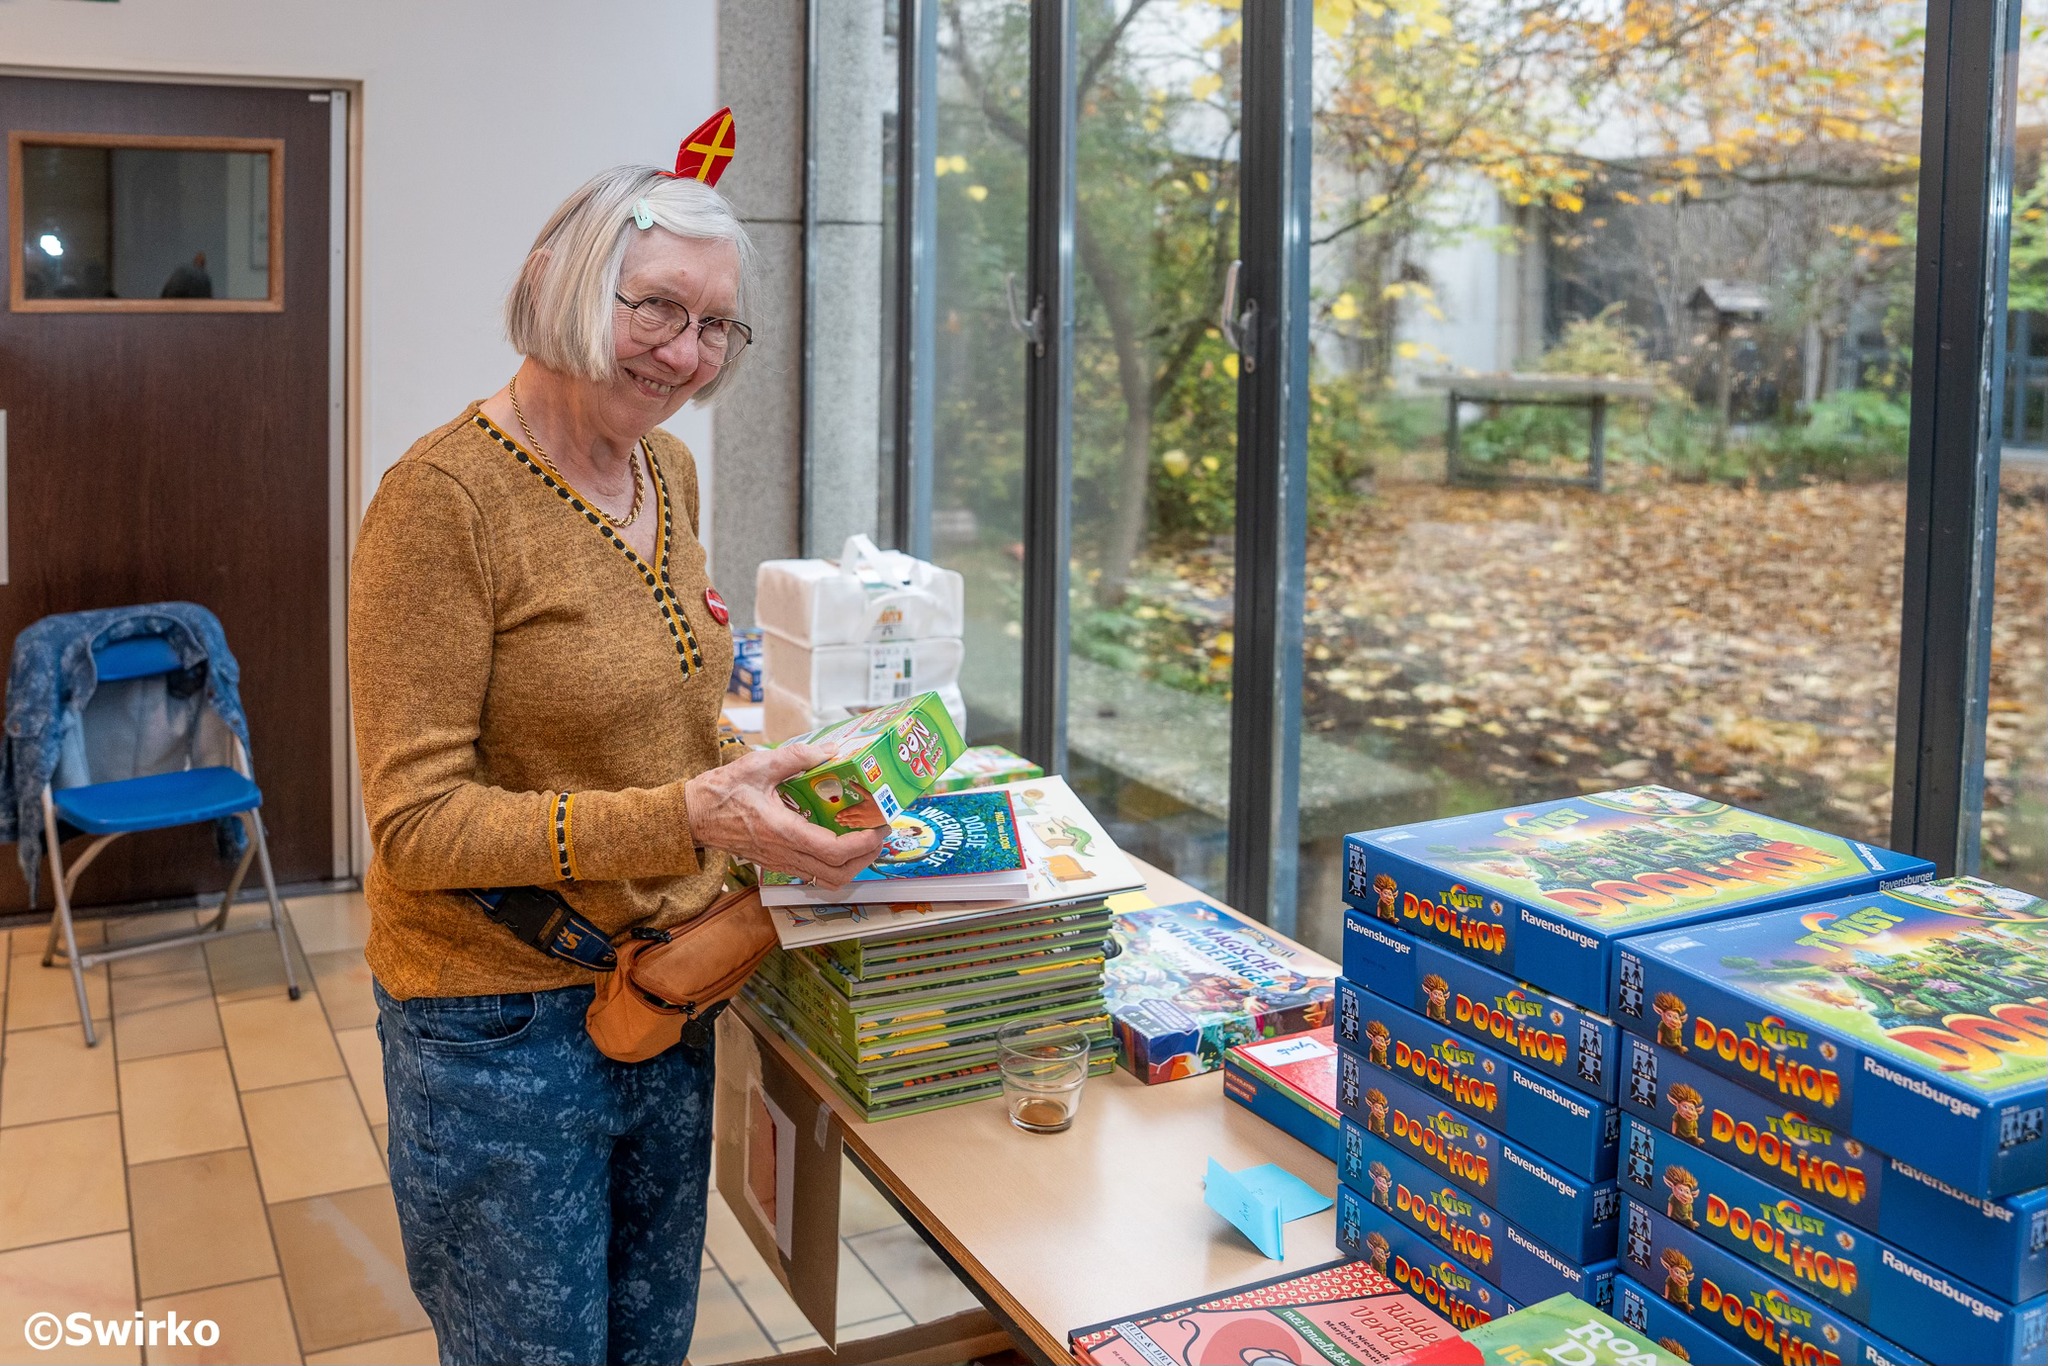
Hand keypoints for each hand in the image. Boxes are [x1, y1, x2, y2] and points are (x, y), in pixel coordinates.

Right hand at [685, 744, 889, 889]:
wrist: (692, 816)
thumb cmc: (720, 792)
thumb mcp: (758, 765)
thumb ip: (796, 757)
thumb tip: (829, 751)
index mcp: (783, 832)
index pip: (834, 851)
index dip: (863, 844)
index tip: (878, 827)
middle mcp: (784, 854)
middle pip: (838, 874)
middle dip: (866, 857)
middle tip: (878, 832)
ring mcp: (780, 862)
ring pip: (826, 879)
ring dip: (852, 865)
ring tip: (863, 840)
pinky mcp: (776, 862)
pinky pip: (813, 873)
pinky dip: (834, 863)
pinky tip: (838, 840)